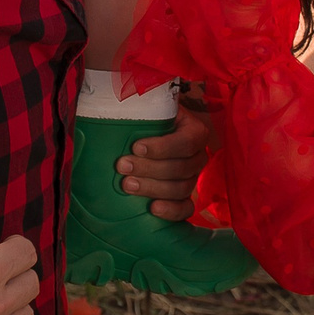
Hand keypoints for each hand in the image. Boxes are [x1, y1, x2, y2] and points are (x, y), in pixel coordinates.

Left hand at [120, 92, 216, 219]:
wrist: (149, 135)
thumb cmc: (148, 119)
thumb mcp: (150, 107)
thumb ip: (141, 106)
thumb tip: (115, 103)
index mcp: (195, 131)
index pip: (186, 142)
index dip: (162, 147)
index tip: (135, 146)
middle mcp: (198, 156)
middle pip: (181, 168)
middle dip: (149, 169)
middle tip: (122, 166)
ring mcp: (194, 178)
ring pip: (181, 188)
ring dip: (153, 188)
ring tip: (127, 185)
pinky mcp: (186, 196)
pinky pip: (186, 209)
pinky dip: (172, 211)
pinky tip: (153, 209)